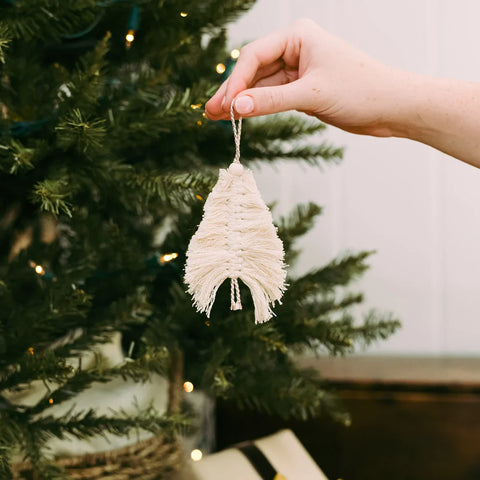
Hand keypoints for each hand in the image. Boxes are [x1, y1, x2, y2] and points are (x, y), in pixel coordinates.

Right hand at [205, 18, 403, 136]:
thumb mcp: (312, 94)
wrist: (391, 107)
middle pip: (254, 71)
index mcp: (298, 36)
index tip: (224, 106)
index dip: (237, 82)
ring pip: (261, 86)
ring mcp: (298, 71)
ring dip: (241, 103)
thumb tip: (236, 108)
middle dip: (233, 92)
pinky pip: (272, 98)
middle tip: (210, 112)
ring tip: (215, 117)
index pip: (255, 56)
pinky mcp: (302, 90)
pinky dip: (257, 108)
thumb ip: (272, 101)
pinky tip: (240, 116)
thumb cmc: (361, 90)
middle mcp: (295, 49)